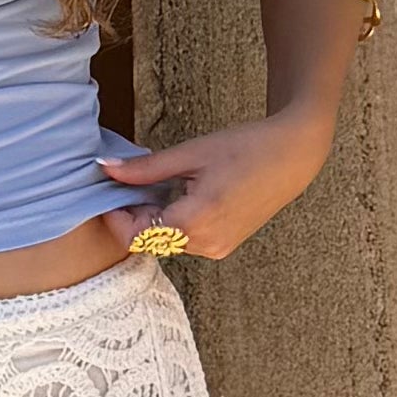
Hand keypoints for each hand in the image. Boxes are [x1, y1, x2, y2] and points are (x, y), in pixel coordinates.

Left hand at [98, 110, 332, 263]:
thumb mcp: (190, 154)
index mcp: (194, 222)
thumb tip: (105, 167)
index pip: (134, 237)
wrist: (291, 156)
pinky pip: (185, 240)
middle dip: (134, 214)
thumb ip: (145, 168)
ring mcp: (216, 248)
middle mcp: (205, 244)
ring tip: (161, 184)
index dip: (115, 216)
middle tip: (132, 181)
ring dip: (154, 218)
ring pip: (165, 241)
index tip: (109, 190)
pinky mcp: (223, 245)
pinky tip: (181, 195)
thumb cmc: (245, 148)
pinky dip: (173, 222)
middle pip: (148, 240)